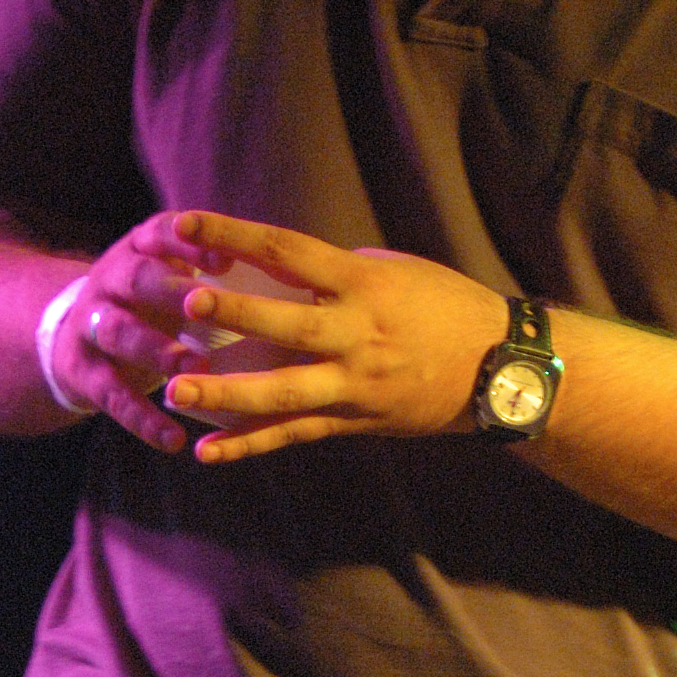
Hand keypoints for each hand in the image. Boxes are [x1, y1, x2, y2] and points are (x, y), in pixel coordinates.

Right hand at [46, 212, 233, 450]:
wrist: (70, 335)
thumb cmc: (152, 303)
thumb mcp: (172, 276)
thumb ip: (214, 273)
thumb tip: (297, 276)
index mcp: (141, 250)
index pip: (164, 232)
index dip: (191, 242)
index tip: (227, 257)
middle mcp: (111, 280)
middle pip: (137, 278)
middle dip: (171, 292)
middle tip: (206, 308)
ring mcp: (92, 325)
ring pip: (119, 333)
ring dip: (157, 351)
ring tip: (193, 369)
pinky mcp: (82, 372)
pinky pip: (110, 394)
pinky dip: (142, 418)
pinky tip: (173, 439)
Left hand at [162, 213, 508, 462]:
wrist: (501, 367)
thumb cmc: (444, 306)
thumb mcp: (393, 270)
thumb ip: (334, 273)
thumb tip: (274, 270)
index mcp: (365, 283)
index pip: (289, 251)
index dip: (235, 234)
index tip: (185, 224)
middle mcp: (360, 334)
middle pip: (288, 324)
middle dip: (235, 314)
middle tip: (184, 303)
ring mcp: (358, 383)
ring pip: (285, 392)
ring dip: (227, 394)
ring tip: (175, 391)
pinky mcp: (357, 420)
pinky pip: (296, 433)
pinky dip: (250, 445)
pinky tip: (207, 452)